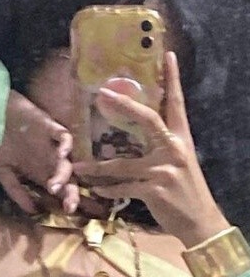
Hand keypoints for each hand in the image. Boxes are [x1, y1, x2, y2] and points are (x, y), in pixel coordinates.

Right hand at [0, 90, 76, 214]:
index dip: (66, 200)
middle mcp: (49, 161)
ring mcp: (50, 145)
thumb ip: (16, 190)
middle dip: (72, 193)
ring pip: (66, 162)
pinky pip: (63, 136)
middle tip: (69, 206)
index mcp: (41, 172)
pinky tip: (61, 154)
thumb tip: (32, 212)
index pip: (60, 189)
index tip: (66, 212)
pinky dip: (65, 144)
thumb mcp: (3, 171)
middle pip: (68, 179)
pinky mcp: (49, 127)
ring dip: (63, 175)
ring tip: (52, 185)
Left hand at [73, 53, 228, 247]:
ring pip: (122, 164)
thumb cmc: (186, 191)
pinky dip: (108, 191)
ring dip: (97, 168)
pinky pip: (123, 188)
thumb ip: (163, 146)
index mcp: (181, 138)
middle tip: (102, 94)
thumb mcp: (180, 162)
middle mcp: (173, 149)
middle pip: (147, 119)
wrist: (199, 221)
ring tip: (77, 167)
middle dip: (123, 104)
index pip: (176, 104)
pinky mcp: (154, 190)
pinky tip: (96, 191)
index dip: (173, 79)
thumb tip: (145, 131)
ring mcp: (163, 170)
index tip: (168, 55)